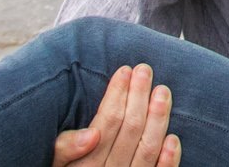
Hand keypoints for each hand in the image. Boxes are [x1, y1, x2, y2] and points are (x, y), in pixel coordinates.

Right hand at [51, 63, 179, 166]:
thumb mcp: (55, 162)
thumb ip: (65, 148)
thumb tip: (91, 134)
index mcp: (85, 163)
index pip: (106, 123)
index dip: (117, 95)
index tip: (125, 71)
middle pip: (130, 130)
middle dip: (138, 97)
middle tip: (145, 70)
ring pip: (147, 149)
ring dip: (158, 119)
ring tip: (163, 91)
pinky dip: (168, 159)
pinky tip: (173, 138)